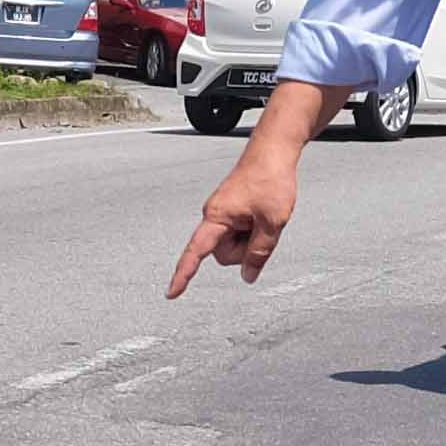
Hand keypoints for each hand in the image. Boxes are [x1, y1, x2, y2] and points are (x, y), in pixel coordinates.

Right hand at [168, 152, 298, 296]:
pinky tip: (261, 214)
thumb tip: (248, 275)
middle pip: (222, 254)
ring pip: (232, 246)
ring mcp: (222, 214)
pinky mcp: (231, 212)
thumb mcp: (273, 221)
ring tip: (263, 216)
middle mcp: (214, 216)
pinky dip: (251, 231)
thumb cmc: (270, 178)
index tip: (172, 293)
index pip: (195, 252)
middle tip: (263, 227)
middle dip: (244, 250)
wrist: (274, 152)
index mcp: (216, 217)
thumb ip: (260, 252)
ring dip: (250, 239)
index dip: (184, 275)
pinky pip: (238, 233)